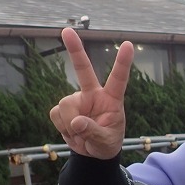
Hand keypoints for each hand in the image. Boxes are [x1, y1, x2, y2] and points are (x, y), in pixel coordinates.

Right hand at [48, 27, 133, 158]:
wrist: (93, 153)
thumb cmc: (107, 144)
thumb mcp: (106, 142)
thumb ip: (93, 132)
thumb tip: (76, 122)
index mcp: (111, 99)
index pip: (118, 79)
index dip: (123, 62)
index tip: (129, 44)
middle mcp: (93, 95)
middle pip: (83, 69)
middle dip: (74, 50)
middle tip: (66, 31)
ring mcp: (76, 100)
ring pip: (65, 105)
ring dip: (69, 125)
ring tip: (80, 135)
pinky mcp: (62, 108)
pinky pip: (55, 114)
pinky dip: (61, 127)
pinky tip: (71, 132)